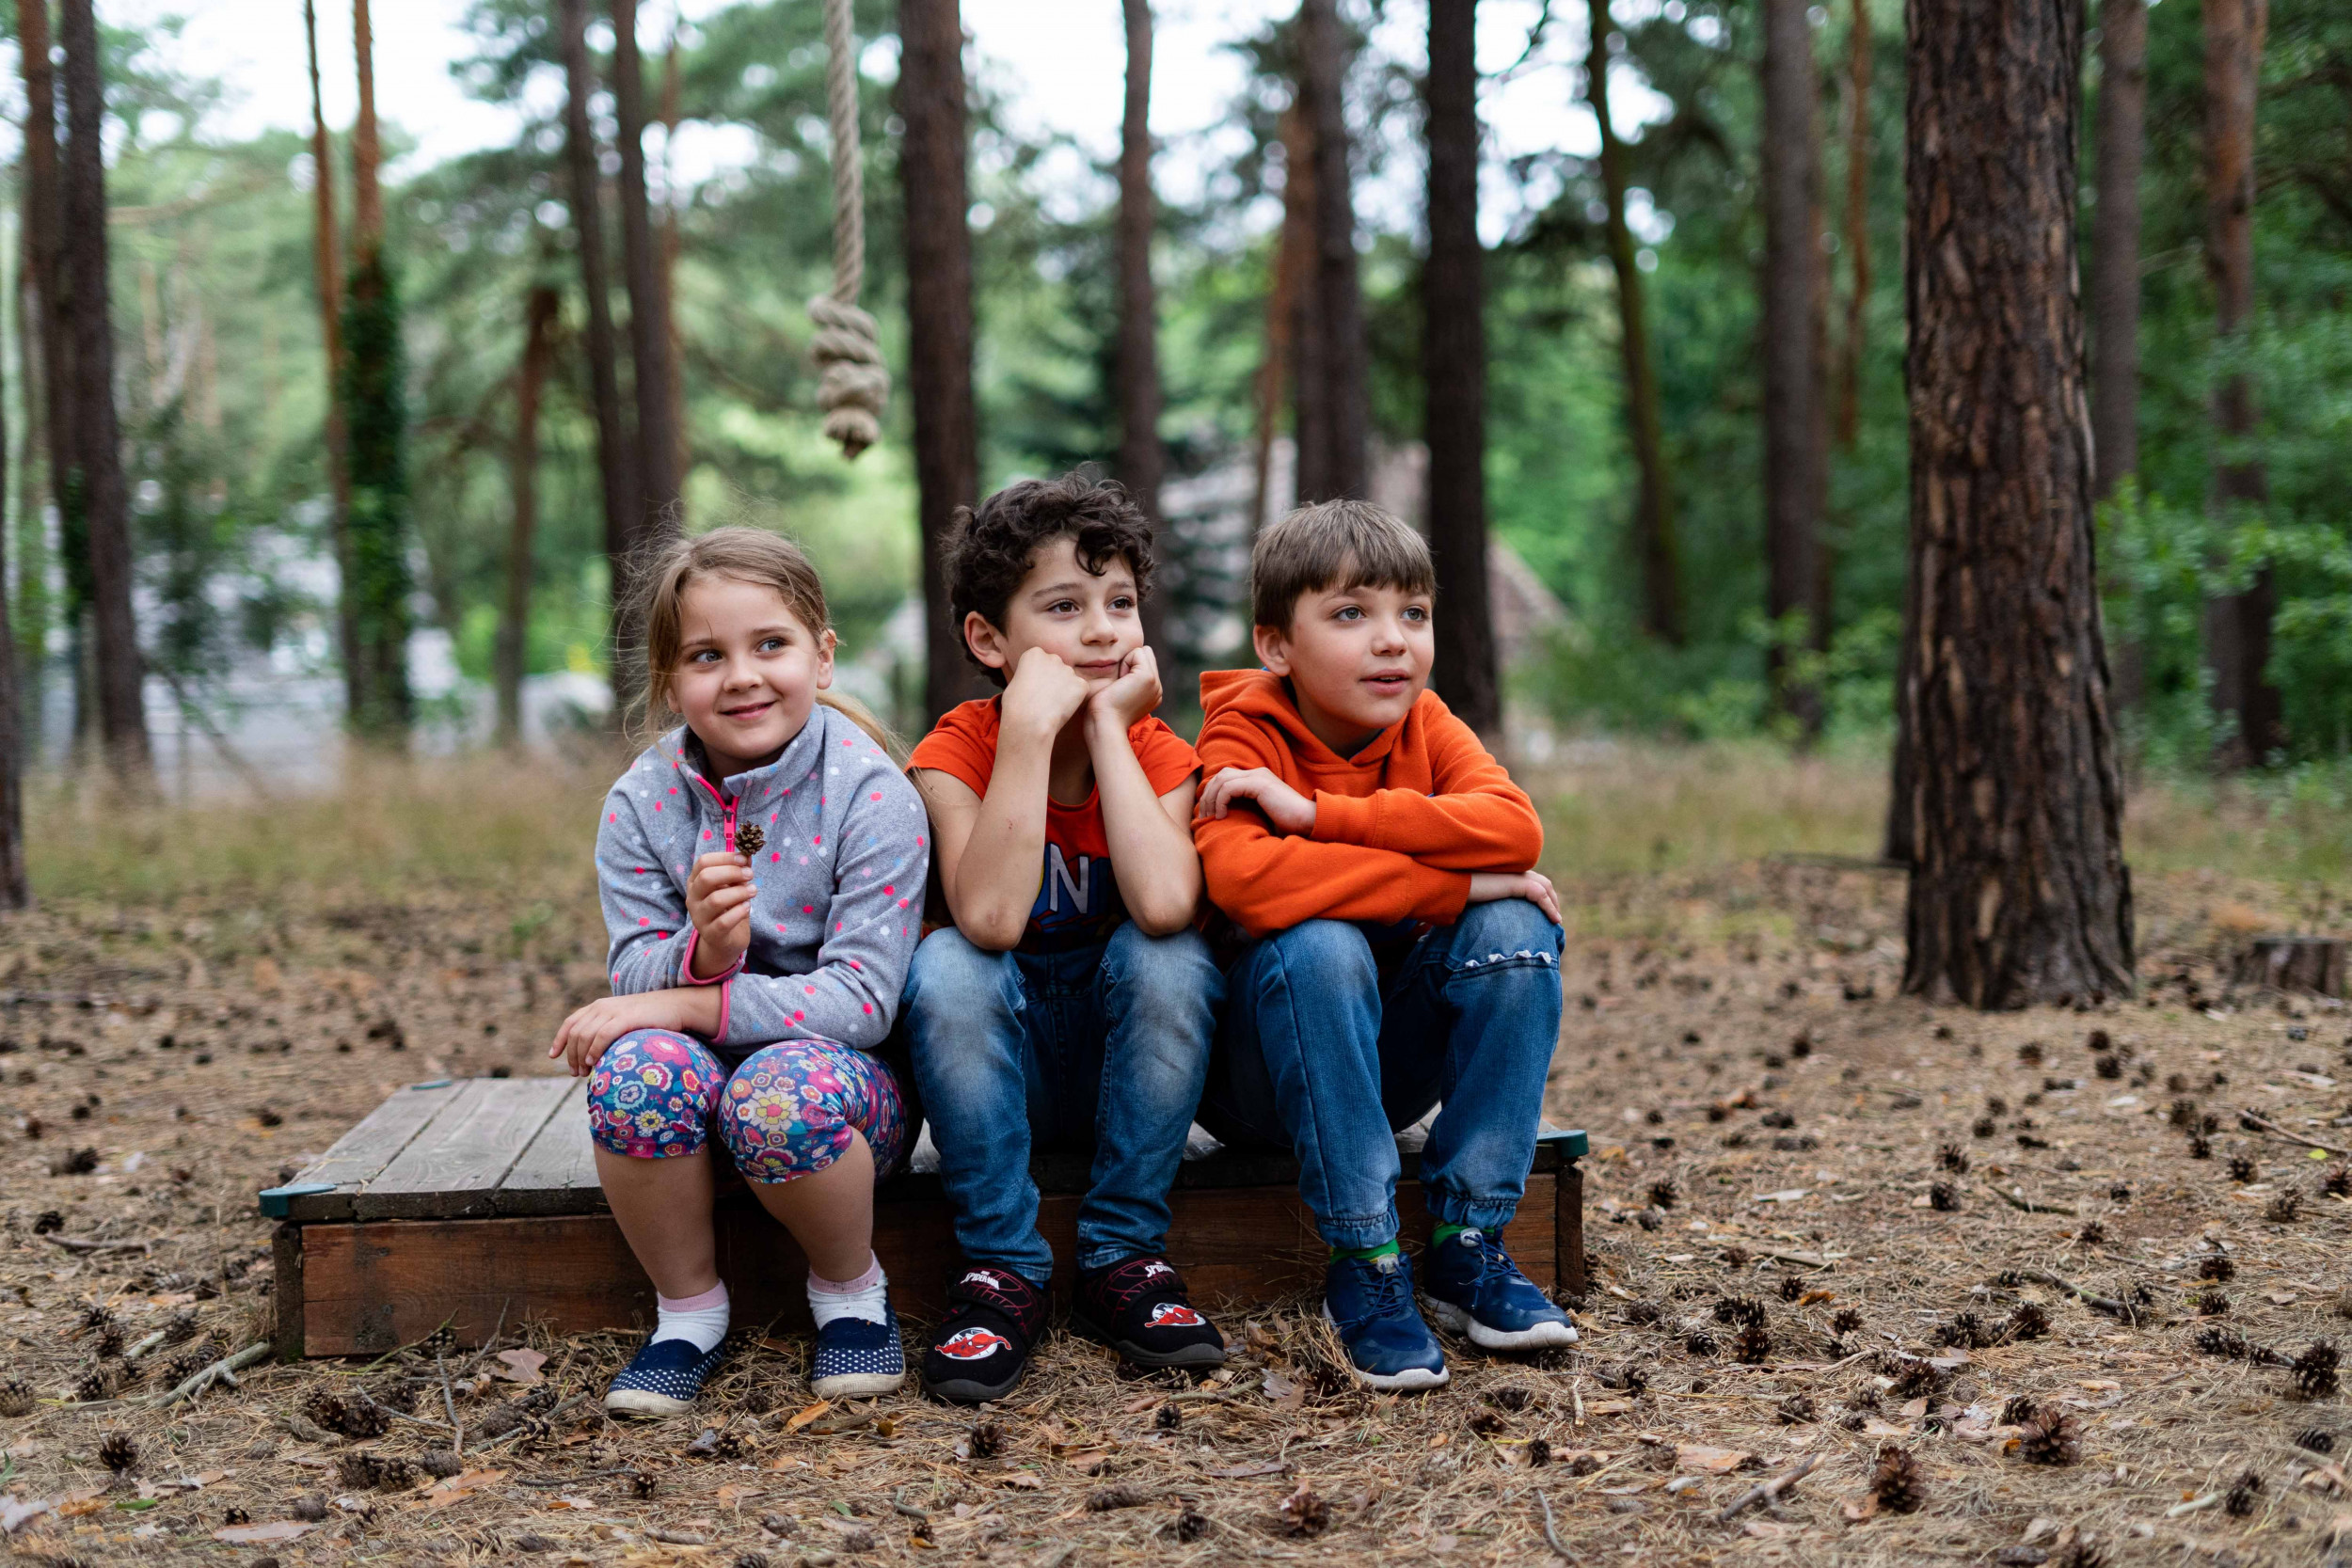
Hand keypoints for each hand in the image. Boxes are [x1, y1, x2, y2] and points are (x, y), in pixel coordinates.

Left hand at [548, 992, 681, 1076]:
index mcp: (599, 1006)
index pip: (571, 1023)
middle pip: (576, 1033)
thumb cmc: (651, 1018)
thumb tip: (594, 1054)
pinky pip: (602, 1035)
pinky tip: (592, 1062)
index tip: (553, 1056)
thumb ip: (608, 1030)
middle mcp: (602, 1006)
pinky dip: (594, 1050)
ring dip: (580, 1057)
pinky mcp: (625, 1018)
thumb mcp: (624, 1020)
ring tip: (584, 1072)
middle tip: (577, 1073)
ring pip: (585, 1035)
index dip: (560, 1040)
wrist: (676, 1005)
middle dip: (571, 1055)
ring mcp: (613, 1011)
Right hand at [685, 851, 754, 976]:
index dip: (725, 857)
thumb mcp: (733, 886)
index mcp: (695, 881)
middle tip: (750, 874)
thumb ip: (739, 870)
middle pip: (706, 878)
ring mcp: (699, 917)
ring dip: (739, 892)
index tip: (744, 859)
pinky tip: (747, 907)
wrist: (724, 941)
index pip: (704, 862)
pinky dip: (739, 912)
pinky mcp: (710, 934)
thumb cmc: (728, 908)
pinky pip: (723, 921)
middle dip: (732, 872)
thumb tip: (748, 854)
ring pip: (716, 900)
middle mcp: (693, 898)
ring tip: (753, 891)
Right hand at [1000, 646, 1092, 740]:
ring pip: (1069, 679)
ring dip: (1065, 690)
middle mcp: (1053, 657)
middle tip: (1045, 698)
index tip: (1034, 688)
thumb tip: (1038, 679)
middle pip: (1057, 667)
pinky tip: (1062, 708)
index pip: (1043, 660)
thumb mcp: (1015, 681)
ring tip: (1052, 705)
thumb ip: (1030, 674)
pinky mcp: (1081, 684)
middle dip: (1054, 680)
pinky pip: (1080, 690)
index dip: (1039, 677)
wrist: (1028, 720)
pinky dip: (1074, 700)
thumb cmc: (1016, 706)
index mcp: (1035, 653)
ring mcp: (1068, 670)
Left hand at [1087, 645, 1161, 734]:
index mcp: (1152, 694)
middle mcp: (1157, 689)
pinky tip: (1120, 682)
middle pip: (1146, 655)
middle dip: (1129, 663)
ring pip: (1143, 652)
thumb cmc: (1102, 714)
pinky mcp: (1148, 677)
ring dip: (1126, 663)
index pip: (1145, 663)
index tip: (1118, 689)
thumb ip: (1126, 681)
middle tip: (1119, 686)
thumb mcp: (1118, 695)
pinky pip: (1138, 652)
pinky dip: (1125, 663)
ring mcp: (1156, 683)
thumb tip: (1121, 669)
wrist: (1104, 726)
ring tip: (1119, 685)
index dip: (1128, 667)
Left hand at [1194, 766, 1316, 835]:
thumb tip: (1225, 822)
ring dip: (1211, 798)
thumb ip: (1246, 811)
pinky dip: (1220, 801)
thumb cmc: (1289, 824)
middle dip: (1208, 795)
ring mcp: (1259, 776)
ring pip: (1221, 780)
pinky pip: (1229, 788)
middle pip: (1220, 776)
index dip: (1212, 793)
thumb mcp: (1262, 815)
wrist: (1309, 821)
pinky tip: (1222, 816)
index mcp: (1258, 778)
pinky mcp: (1259, 784)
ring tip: (1210, 817)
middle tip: (1204, 815)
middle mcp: (1257, 773)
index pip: (1225, 777)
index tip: (1207, 813)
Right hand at [1466, 869, 1561, 924]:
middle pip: (1542, 882)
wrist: (1453, 885)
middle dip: (1551, 898)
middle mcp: (1513, 870)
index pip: (1530, 880)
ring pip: (1545, 887)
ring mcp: (1515, 874)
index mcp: (1506, 871)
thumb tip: (1486, 919)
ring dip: (1554, 903)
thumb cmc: (1459, 891)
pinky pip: (1540, 895)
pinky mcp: (1516, 882)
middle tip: (1555, 917)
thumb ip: (1488, 901)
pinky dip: (1550, 907)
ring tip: (1556, 921)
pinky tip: (1555, 921)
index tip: (1543, 911)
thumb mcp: (1478, 897)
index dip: (1541, 895)